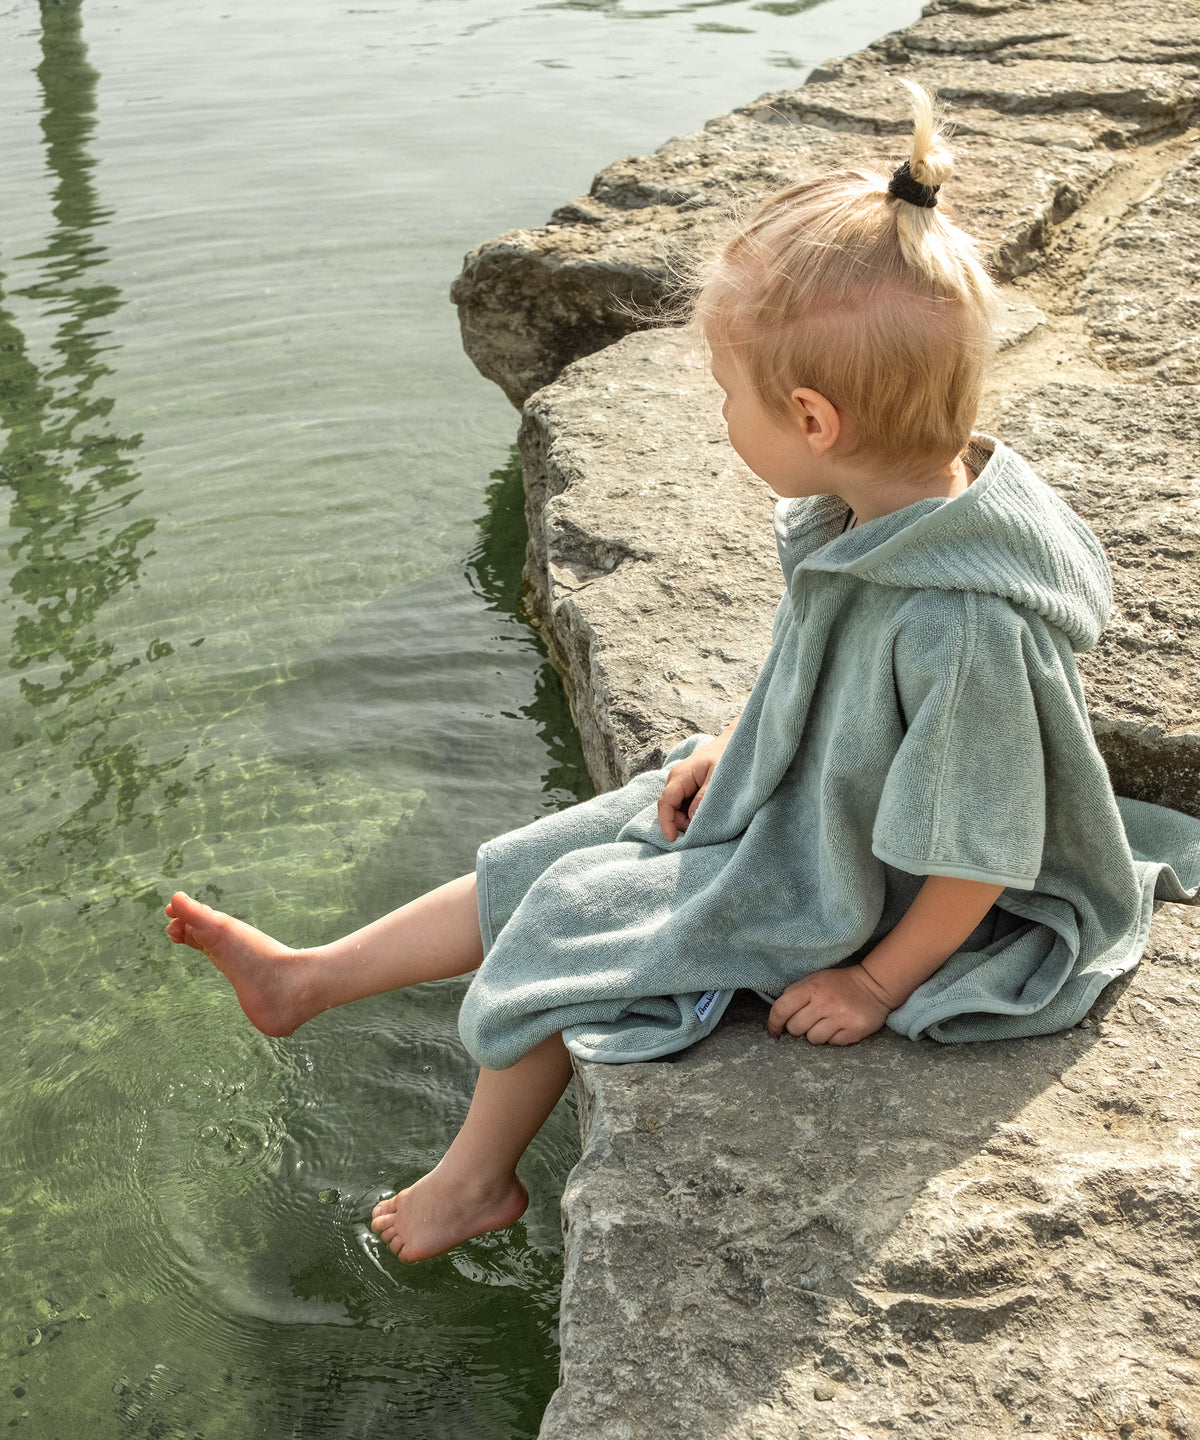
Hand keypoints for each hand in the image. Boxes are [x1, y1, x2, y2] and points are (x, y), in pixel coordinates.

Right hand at [657, 731, 733, 840]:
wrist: (733, 742)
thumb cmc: (726, 756)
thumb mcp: (717, 777)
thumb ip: (703, 797)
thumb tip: (691, 818)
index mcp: (680, 776)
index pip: (665, 803)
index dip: (666, 823)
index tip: (673, 839)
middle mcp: (676, 780)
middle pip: (669, 809)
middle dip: (681, 823)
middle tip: (702, 829)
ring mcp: (681, 783)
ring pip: (676, 809)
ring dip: (688, 819)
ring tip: (708, 819)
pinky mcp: (688, 787)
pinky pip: (684, 805)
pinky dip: (692, 813)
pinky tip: (706, 812)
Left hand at [766, 964, 893, 1045]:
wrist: (874, 986)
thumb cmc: (838, 985)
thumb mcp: (814, 980)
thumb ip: (795, 994)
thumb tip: (777, 1017)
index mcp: (811, 988)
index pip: (781, 1009)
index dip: (774, 1022)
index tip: (774, 1029)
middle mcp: (824, 1003)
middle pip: (795, 1028)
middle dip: (798, 1027)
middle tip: (810, 1020)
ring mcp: (840, 1018)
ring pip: (813, 1039)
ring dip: (816, 1034)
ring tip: (827, 1022)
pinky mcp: (853, 1031)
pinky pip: (832, 1044)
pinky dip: (833, 1038)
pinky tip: (840, 1025)